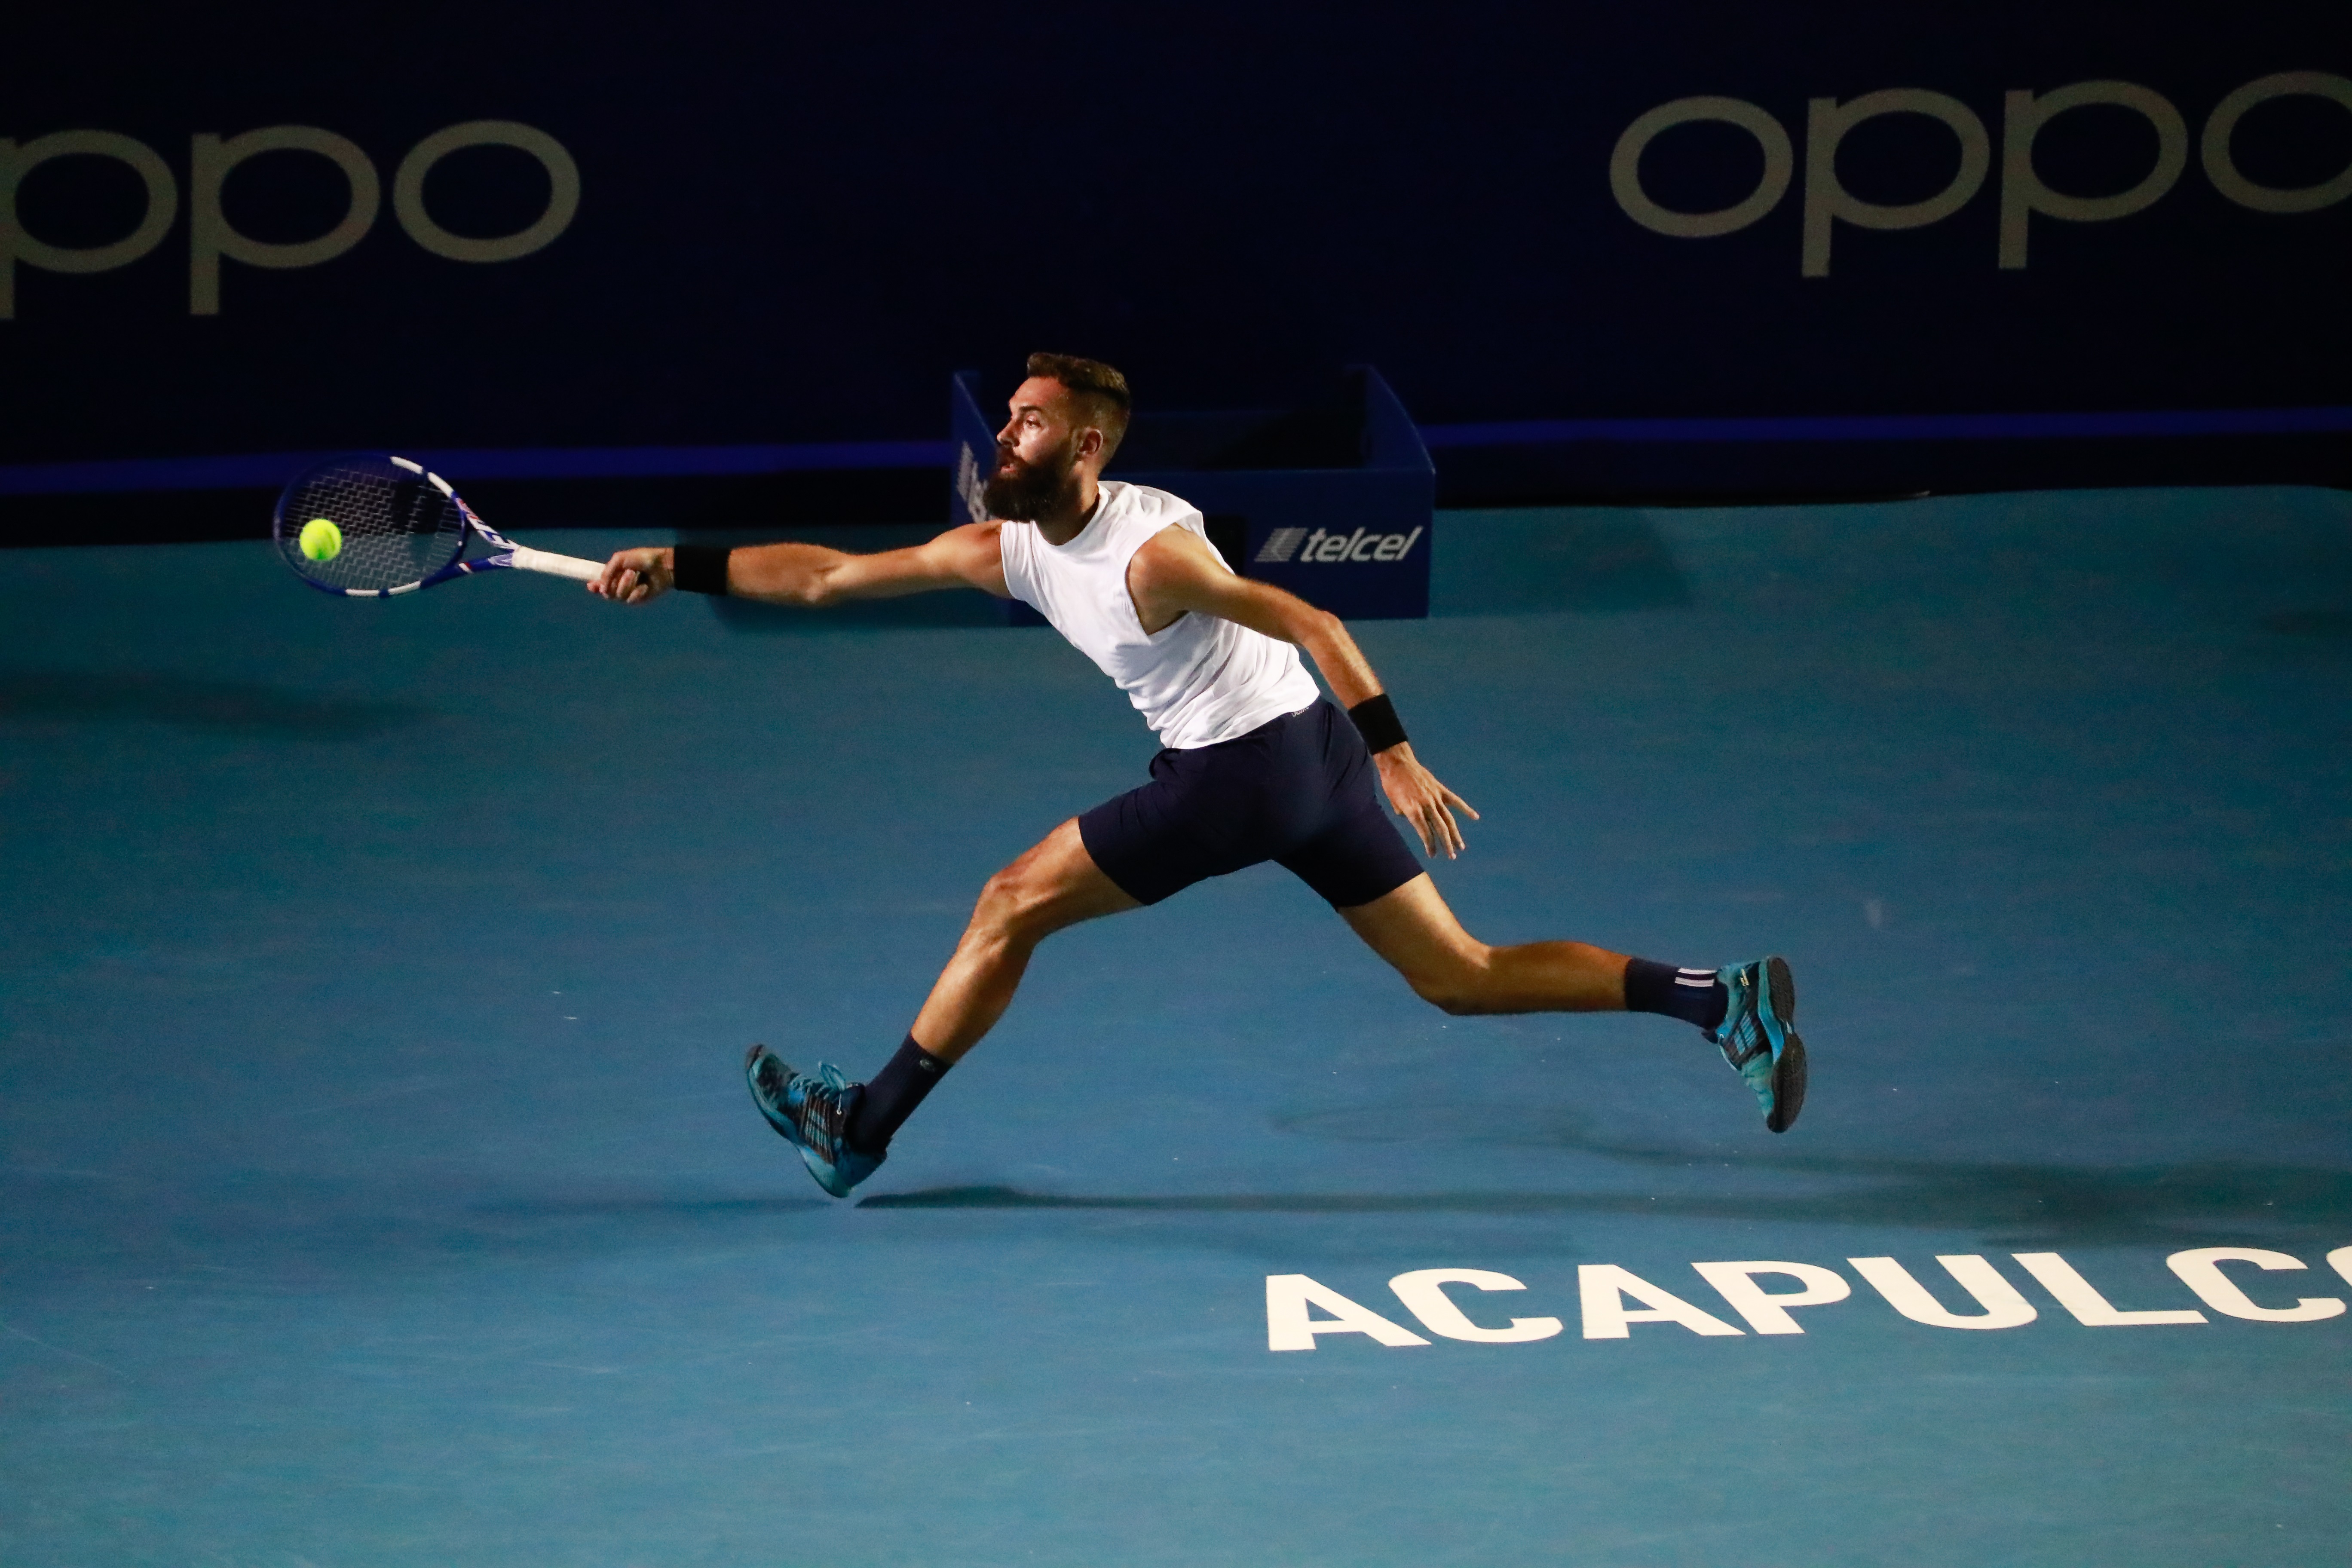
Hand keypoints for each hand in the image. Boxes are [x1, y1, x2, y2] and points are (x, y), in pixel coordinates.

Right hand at [590, 546, 673, 603]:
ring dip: (626, 585)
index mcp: (613, 574)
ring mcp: (628, 593)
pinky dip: (637, 592)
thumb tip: (600, 589)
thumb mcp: (620, 559)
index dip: (595, 586)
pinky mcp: (638, 599)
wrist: (662, 566)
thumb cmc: (642, 558)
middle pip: (607, 593)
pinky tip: (644, 586)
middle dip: (615, 583)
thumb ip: (607, 571)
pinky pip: (630, 600)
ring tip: (636, 575)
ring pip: (618, 596)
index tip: (592, 586)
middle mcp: (619, 584)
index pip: (600, 583)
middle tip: (628, 573)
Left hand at [1373, 743, 1478, 857]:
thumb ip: (1404, 812)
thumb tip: (1411, 817)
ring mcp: (1434, 797)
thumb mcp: (1393, 802)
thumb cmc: (1391, 783)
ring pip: (1448, 819)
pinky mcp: (1440, 789)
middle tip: (1451, 856)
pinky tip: (1475, 817)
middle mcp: (1426, 805)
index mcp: (1413, 810)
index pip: (1425, 832)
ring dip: (1455, 834)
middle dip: (1446, 844)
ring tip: (1461, 847)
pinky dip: (1465, 809)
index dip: (1430, 845)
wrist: (1397, 762)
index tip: (1433, 855)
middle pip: (1440, 829)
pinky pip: (1455, 801)